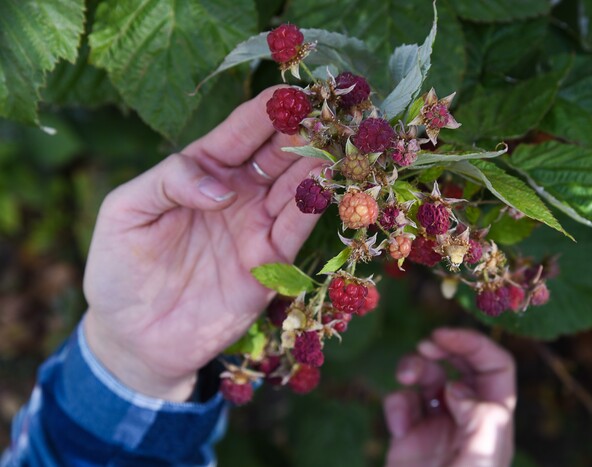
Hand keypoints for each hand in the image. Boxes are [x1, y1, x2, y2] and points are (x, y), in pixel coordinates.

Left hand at [83, 87, 324, 400]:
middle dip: (303, 131)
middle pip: (278, 154)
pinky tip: (328, 184)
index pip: (241, 133)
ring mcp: (256, 227)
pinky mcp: (270, 264)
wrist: (135, 338)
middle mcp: (238, 193)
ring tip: (338, 141)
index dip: (266, 111)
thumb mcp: (126, 213)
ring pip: (295, 187)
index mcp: (203, 171)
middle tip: (330, 110)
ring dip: (317, 165)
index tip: (293, 91)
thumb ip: (168, 183)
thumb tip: (222, 187)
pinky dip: (314, 207)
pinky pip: (297, 230)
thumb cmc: (120, 269)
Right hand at [384, 328, 515, 466]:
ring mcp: (437, 425)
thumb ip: (480, 421)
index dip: (474, 344)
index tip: (443, 336)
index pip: (497, 367)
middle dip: (444, 347)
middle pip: (463, 364)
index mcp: (492, 422)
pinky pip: (402, 403)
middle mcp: (467, 418)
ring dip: (414, 367)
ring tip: (404, 376)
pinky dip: (395, 406)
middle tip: (426, 344)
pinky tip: (398, 429)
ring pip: (429, 377)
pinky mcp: (409, 436)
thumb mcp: (480, 462)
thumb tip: (457, 387)